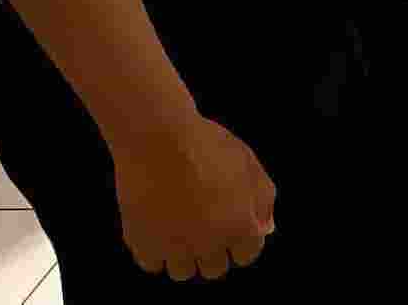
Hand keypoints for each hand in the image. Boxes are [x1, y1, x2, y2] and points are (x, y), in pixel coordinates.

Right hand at [111, 113, 275, 280]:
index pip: (246, 256)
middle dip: (212, 249)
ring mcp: (174, 247)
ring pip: (183, 271)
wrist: (159, 137)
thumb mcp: (248, 163)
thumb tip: (263, 228)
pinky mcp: (143, 244)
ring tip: (178, 227)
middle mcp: (209, 243)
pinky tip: (158, 227)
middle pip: (214, 268)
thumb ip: (263, 200)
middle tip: (202, 225)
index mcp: (239, 225)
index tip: (229, 228)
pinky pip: (152, 264)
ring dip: (183, 255)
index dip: (240, 240)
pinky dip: (154, 250)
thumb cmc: (205, 144)